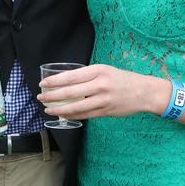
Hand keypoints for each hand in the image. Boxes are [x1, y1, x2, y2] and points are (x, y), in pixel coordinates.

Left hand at [38, 63, 166, 119]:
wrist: (143, 92)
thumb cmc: (121, 79)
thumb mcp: (104, 70)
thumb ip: (86, 75)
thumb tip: (64, 81)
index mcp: (98, 70)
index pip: (71, 76)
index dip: (55, 81)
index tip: (43, 83)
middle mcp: (100, 85)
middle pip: (70, 92)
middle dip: (52, 95)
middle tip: (41, 97)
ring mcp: (103, 100)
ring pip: (76, 107)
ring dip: (59, 109)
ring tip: (48, 109)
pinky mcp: (105, 112)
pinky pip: (84, 115)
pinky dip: (71, 116)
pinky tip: (63, 115)